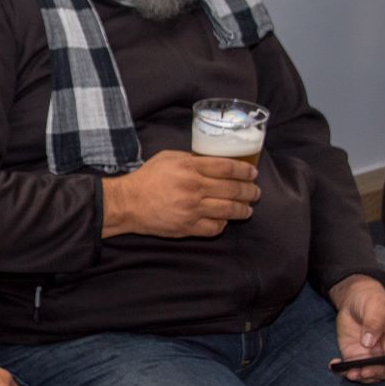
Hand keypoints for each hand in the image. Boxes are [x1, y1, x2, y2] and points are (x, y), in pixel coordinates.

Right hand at [102, 150, 259, 238]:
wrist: (128, 203)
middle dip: (250, 191)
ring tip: (247, 209)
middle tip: (256, 192)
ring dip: (243, 209)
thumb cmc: (147, 178)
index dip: (245, 171)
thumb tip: (213, 161)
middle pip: (233, 189)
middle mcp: (194, 187)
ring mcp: (192, 209)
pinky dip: (223, 224)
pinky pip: (215, 228)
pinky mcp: (188, 227)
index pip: (227, 167)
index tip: (253, 173)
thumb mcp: (168, 157)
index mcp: (190, 167)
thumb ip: (191, 158)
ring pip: (229, 210)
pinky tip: (224, 220)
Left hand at [327, 274, 384, 383]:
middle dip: (377, 374)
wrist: (354, 299)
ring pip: (371, 374)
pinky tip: (335, 366)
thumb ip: (375, 322)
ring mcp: (373, 357)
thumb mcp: (376, 305)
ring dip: (361, 377)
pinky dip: (343, 371)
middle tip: (363, 372)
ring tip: (349, 373)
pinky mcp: (357, 357)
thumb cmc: (372, 300)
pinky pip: (352, 368)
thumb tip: (369, 343)